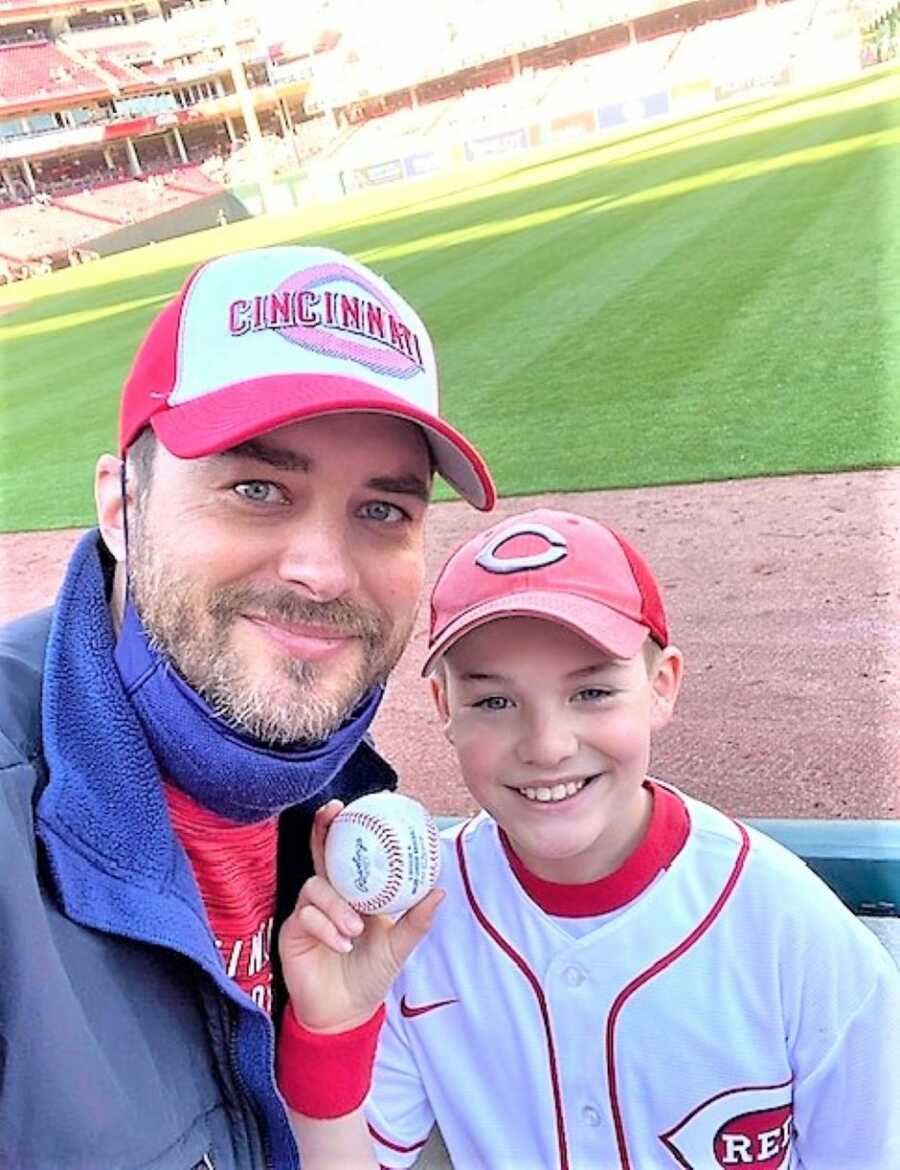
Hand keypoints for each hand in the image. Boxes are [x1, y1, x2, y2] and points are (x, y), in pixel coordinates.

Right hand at [279, 800, 442, 1033]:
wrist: (346, 1014)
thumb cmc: (371, 974)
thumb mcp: (399, 946)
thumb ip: (416, 920)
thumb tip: (438, 891)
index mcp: (353, 893)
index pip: (346, 853)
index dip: (344, 827)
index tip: (351, 804)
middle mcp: (329, 896)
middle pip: (320, 853)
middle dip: (323, 829)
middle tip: (332, 814)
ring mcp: (309, 912)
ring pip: (315, 887)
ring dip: (337, 905)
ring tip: (354, 928)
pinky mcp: (293, 932)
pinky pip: (305, 916)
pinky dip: (325, 927)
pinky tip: (341, 943)